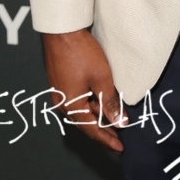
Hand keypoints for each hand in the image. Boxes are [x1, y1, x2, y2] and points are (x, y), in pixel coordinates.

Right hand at [42, 29, 124, 151]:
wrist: (62, 31)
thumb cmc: (81, 53)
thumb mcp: (102, 79)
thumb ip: (110, 102)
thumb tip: (119, 122)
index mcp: (71, 106)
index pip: (92, 130)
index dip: (107, 139)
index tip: (120, 147)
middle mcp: (61, 103)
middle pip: (84, 123)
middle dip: (102, 130)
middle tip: (119, 136)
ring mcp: (59, 93)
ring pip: (81, 111)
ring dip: (97, 116)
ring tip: (114, 118)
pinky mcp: (59, 83)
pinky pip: (76, 101)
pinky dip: (90, 104)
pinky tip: (100, 101)